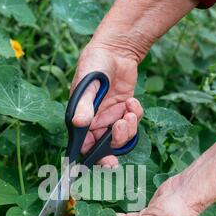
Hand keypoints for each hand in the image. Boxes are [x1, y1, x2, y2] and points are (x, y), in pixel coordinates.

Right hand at [71, 42, 142, 166]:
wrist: (116, 49)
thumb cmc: (95, 63)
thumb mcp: (88, 83)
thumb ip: (85, 104)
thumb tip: (79, 123)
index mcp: (82, 119)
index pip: (83, 145)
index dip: (90, 159)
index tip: (100, 166)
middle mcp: (95, 122)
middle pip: (104, 146)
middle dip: (112, 150)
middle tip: (115, 160)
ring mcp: (111, 117)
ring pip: (121, 137)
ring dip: (128, 130)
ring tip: (129, 113)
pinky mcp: (125, 111)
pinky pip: (133, 123)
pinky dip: (136, 115)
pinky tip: (132, 101)